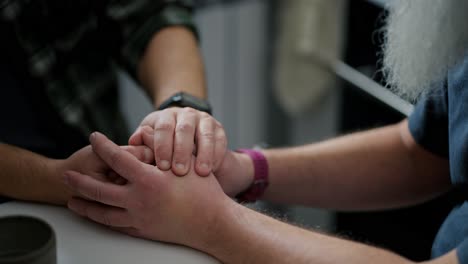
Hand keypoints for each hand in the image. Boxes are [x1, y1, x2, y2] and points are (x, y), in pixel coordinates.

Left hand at [64, 132, 230, 248]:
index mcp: (148, 180)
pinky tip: (98, 218)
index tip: (94, 138)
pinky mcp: (143, 231)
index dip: (103, 146)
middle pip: (98, 190)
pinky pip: (116, 226)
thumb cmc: (204, 192)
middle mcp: (138, 200)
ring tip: (72, 202)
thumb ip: (161, 146)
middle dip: (79, 182)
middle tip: (67, 175)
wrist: (213, 223)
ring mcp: (139, 218)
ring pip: (102, 213)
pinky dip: (103, 221)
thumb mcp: (185, 162)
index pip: (117, 158)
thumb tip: (145, 133)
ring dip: (84, 206)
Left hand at [132, 127, 252, 196]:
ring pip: (205, 134)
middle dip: (182, 151)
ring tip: (201, 173)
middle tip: (180, 172)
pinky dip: (217, 154)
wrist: (192, 143)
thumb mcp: (152, 145)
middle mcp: (186, 114)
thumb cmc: (166, 148)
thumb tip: (131, 144)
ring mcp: (204, 120)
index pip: (163, 127)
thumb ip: (143, 145)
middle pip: (184, 130)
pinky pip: (220, 140)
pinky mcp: (219, 128)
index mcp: (166, 116)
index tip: (161, 166)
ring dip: (204, 154)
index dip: (162, 146)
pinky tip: (213, 169)